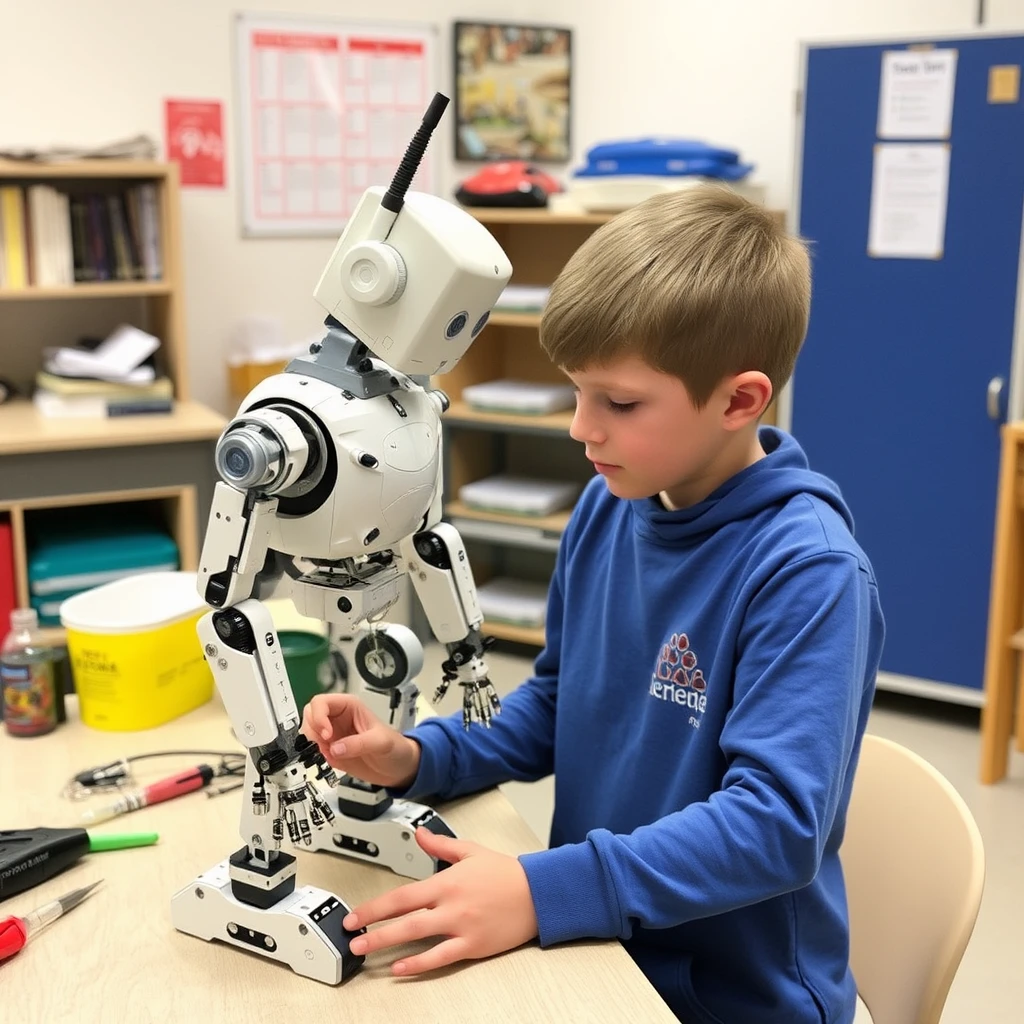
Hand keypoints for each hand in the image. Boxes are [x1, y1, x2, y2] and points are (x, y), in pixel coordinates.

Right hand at [301, 693, 420, 788]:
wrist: (398, 769)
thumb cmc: (395, 747)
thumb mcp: (381, 743)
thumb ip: (359, 744)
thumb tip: (335, 748)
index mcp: (349, 706)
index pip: (322, 702)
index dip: (319, 716)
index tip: (326, 734)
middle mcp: (337, 718)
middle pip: (310, 715)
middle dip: (313, 730)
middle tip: (325, 744)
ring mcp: (332, 735)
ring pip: (308, 732)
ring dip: (313, 744)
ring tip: (332, 753)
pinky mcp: (330, 751)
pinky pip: (313, 750)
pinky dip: (316, 756)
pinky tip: (332, 760)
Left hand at [343, 827, 538, 974]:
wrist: (537, 893)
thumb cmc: (506, 873)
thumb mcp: (471, 851)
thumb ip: (440, 845)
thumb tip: (419, 834)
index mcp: (447, 881)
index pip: (403, 895)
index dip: (375, 906)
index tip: (356, 915)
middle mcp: (451, 905)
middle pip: (405, 918)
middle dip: (374, 929)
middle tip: (351, 938)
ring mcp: (462, 927)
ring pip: (418, 939)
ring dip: (388, 946)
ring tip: (366, 952)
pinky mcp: (473, 946)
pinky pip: (441, 957)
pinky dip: (419, 965)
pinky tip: (401, 969)